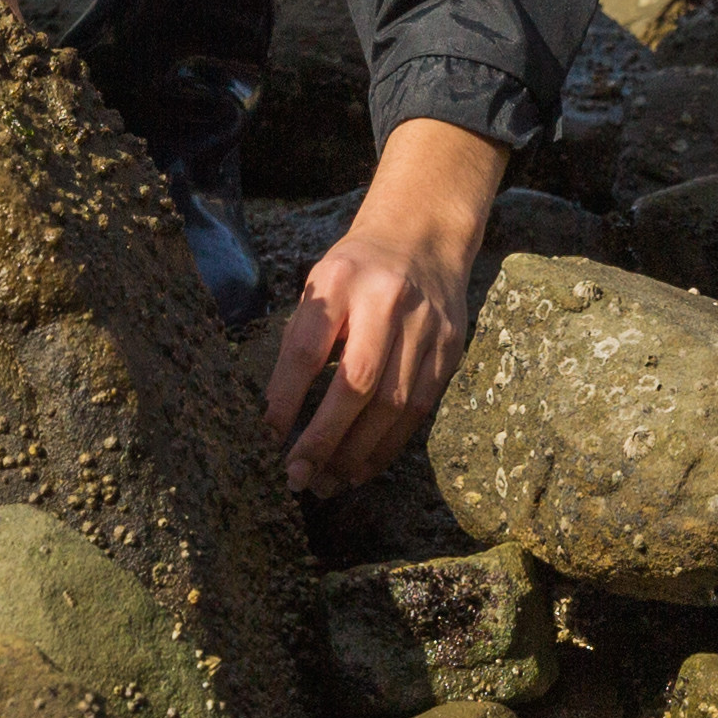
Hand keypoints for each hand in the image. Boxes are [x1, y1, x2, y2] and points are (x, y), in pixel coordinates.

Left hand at [264, 122, 506, 492]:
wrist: (424, 235)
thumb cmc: (357, 269)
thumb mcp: (321, 284)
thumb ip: (304, 337)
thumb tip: (279, 414)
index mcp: (342, 278)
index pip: (308, 347)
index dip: (285, 397)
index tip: (268, 437)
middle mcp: (388, 301)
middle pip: (356, 383)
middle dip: (324, 438)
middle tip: (298, 476)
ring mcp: (425, 326)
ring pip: (393, 405)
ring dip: (356, 452)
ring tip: (327, 482)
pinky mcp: (450, 349)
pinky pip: (420, 409)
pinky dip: (389, 445)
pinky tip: (363, 467)